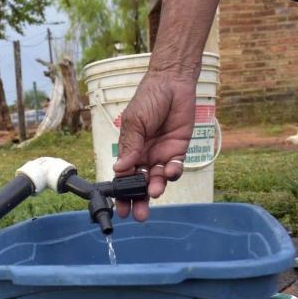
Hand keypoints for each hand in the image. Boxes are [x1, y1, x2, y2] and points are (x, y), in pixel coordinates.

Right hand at [113, 70, 196, 220]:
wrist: (172, 83)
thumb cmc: (149, 99)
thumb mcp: (134, 122)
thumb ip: (130, 146)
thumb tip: (119, 169)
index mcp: (130, 151)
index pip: (124, 177)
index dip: (122, 193)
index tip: (120, 208)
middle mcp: (145, 157)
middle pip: (140, 185)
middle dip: (139, 200)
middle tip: (138, 215)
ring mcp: (162, 155)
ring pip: (158, 180)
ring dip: (155, 188)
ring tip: (154, 193)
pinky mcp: (179, 152)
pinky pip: (176, 168)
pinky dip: (173, 173)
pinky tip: (169, 171)